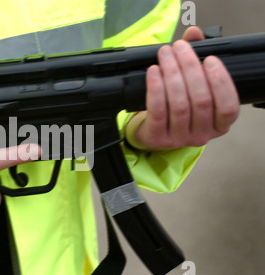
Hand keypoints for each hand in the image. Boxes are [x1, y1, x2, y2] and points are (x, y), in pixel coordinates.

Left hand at [125, 26, 239, 150]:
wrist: (150, 129)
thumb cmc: (176, 104)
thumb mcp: (191, 83)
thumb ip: (196, 56)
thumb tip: (194, 33)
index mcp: (218, 124)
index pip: (228, 106)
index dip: (220, 81)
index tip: (210, 59)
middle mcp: (202, 134)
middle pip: (201, 100)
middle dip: (190, 68)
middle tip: (179, 47)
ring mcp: (179, 138)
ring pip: (179, 105)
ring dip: (171, 74)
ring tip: (165, 55)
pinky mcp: (158, 137)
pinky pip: (158, 111)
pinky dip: (156, 88)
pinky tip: (154, 71)